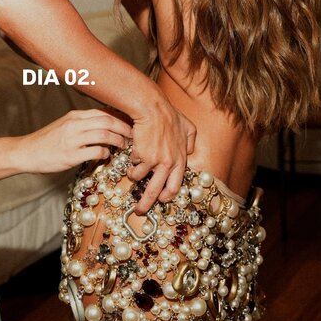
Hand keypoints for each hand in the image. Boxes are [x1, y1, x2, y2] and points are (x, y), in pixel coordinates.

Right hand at [12, 109, 132, 174]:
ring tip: (124, 146)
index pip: (103, 112)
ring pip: (104, 134)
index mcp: (74, 116)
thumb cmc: (47, 140)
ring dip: (118, 140)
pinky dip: (105, 153)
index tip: (130, 124)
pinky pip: (95, 151)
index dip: (120, 118)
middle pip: (107, 121)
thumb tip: (105, 125)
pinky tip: (107, 155)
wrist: (26, 152)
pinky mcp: (70, 155)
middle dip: (124, 128)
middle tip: (134, 136)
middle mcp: (74, 124)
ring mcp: (72, 140)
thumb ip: (83, 123)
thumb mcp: (65, 125)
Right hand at [126, 93, 195, 212]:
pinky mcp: (142, 157)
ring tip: (131, 173)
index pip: (176, 185)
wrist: (153, 109)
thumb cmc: (169, 115)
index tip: (161, 199)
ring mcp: (155, 162)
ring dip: (134, 177)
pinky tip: (132, 155)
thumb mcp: (188, 127)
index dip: (168, 194)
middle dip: (147, 204)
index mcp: (180, 160)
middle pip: (157, 192)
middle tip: (140, 211)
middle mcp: (169, 164)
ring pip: (140, 180)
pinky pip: (133, 166)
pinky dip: (130, 163)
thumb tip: (189, 151)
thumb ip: (190, 140)